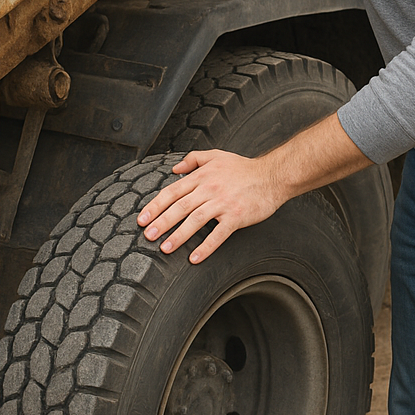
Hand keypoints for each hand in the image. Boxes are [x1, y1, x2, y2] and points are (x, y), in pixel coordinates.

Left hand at [137, 149, 290, 263]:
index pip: (172, 191)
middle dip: (161, 222)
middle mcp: (209, 189)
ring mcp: (223, 203)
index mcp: (202, 176)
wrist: (272, 175)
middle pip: (180, 207)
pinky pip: (218, 234)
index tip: (142, 218)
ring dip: (178, 235)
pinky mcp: (236, 216)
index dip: (155, 205)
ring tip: (164, 248)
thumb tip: (174, 169)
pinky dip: (206, 247)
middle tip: (147, 235)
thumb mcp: (216, 156)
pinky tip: (195, 258)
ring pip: (195, 220)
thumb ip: (193, 159)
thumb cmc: (243, 168)